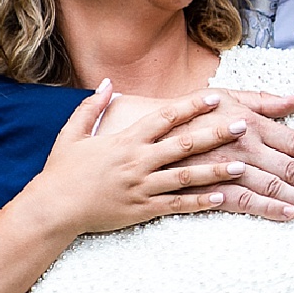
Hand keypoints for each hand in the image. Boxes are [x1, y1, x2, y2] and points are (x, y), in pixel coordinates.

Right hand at [15, 82, 245, 237]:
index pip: (164, 118)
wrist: (51, 209)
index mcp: (125, 141)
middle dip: (215, 134)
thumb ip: (92, 107)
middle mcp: (138, 161)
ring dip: (215, 170)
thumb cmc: (61, 172)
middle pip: (183, 144)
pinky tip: (221, 198)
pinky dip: (199, 202)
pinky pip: (176, 205)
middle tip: (242, 126)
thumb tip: (106, 82)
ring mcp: (142, 187)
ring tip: (241, 165)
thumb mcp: (72, 134)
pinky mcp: (142, 209)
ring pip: (185, 176)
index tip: (214, 97)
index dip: (191, 106)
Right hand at [161, 88, 293, 224]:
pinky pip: (236, 202)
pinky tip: (284, 216)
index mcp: (247, 123)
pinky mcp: (204, 188)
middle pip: (287, 169)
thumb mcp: (224, 97)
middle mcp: (238, 145)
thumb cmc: (186, 112)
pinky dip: (262, 208)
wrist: (135, 132)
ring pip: (267, 188)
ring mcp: (219, 168)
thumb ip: (261, 100)